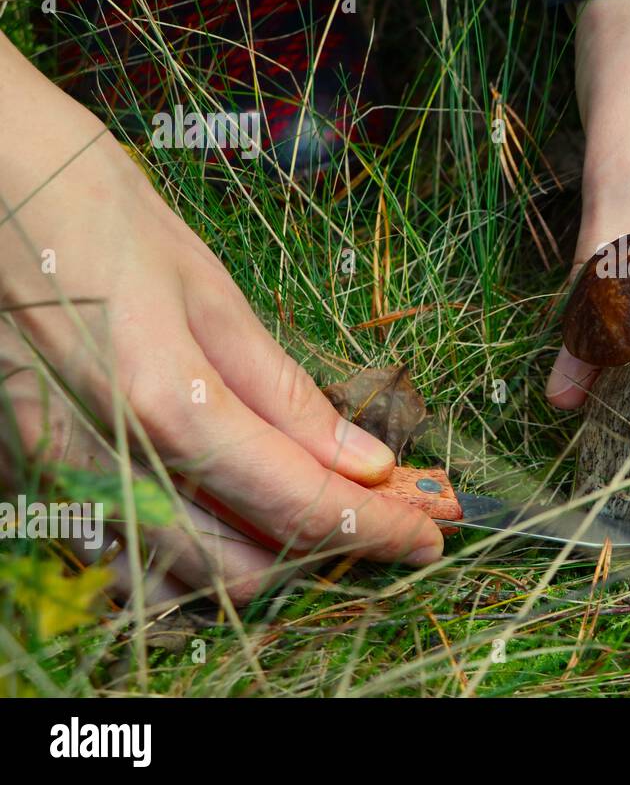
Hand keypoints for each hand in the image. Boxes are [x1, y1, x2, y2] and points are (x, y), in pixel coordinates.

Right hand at [0, 34, 443, 604]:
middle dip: (331, 549)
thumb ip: (285, 394)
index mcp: (168, 405)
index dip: (378, 527)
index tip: (434, 529)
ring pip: (187, 570)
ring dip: (273, 552)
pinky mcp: (39, 473)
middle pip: (246, 564)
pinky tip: (246, 495)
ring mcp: (65, 478)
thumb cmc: (98, 214)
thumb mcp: (211, 291)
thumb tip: (366, 461)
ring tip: (337, 503)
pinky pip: (133, 545)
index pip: (299, 504)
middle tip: (396, 512)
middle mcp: (112, 464)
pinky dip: (205, 539)